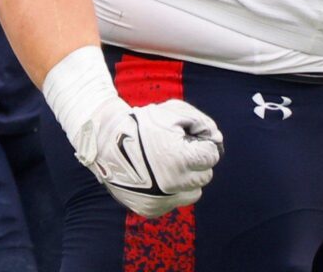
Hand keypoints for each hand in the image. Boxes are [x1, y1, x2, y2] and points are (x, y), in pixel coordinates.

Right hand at [73, 96, 222, 218]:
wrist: (105, 141)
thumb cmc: (143, 123)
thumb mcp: (174, 112)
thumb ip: (202, 124)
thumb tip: (217, 141)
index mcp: (180, 159)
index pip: (211, 157)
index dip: (201, 144)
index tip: (188, 139)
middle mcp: (173, 185)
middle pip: (204, 176)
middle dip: (195, 162)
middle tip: (178, 150)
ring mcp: (162, 200)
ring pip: (193, 192)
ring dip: (187, 179)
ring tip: (168, 163)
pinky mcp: (151, 209)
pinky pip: (175, 201)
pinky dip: (171, 189)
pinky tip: (157, 174)